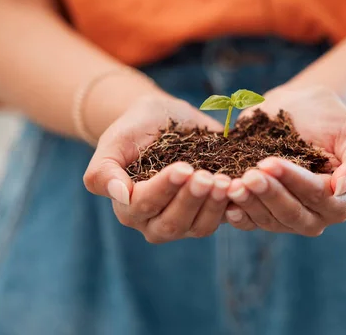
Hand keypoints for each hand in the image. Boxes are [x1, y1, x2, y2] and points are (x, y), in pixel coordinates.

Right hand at [84, 91, 231, 242]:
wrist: (162, 119)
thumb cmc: (135, 128)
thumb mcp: (115, 141)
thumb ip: (104, 170)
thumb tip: (119, 195)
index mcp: (127, 206)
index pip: (143, 204)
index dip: (164, 189)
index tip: (183, 168)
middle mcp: (154, 221)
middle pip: (172, 223)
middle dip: (191, 200)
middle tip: (207, 177)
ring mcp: (185, 222)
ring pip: (199, 226)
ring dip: (213, 206)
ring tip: (225, 181)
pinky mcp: (209, 214)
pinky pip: (223, 219)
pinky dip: (233, 206)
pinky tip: (241, 187)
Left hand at [226, 85, 345, 234]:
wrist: (301, 110)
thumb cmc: (331, 120)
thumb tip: (343, 188)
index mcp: (340, 201)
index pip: (317, 196)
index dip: (294, 181)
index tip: (270, 163)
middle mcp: (314, 216)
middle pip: (292, 214)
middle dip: (269, 194)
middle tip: (249, 175)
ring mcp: (286, 218)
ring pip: (268, 220)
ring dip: (250, 204)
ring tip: (232, 184)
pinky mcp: (262, 213)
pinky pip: (249, 221)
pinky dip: (237, 214)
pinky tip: (226, 201)